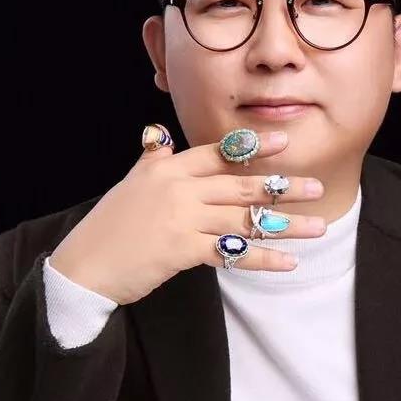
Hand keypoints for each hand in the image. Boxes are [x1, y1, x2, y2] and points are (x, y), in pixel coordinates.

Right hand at [49, 128, 326, 304]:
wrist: (83, 265)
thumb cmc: (109, 227)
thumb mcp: (131, 185)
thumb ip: (152, 160)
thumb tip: (158, 135)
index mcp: (166, 168)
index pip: (217, 153)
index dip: (252, 147)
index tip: (284, 142)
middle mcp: (177, 188)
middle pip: (239, 185)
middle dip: (282, 187)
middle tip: (317, 188)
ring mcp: (180, 218)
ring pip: (243, 219)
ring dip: (284, 225)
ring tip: (318, 228)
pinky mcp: (181, 250)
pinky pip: (232, 252)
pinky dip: (263, 258)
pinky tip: (288, 263)